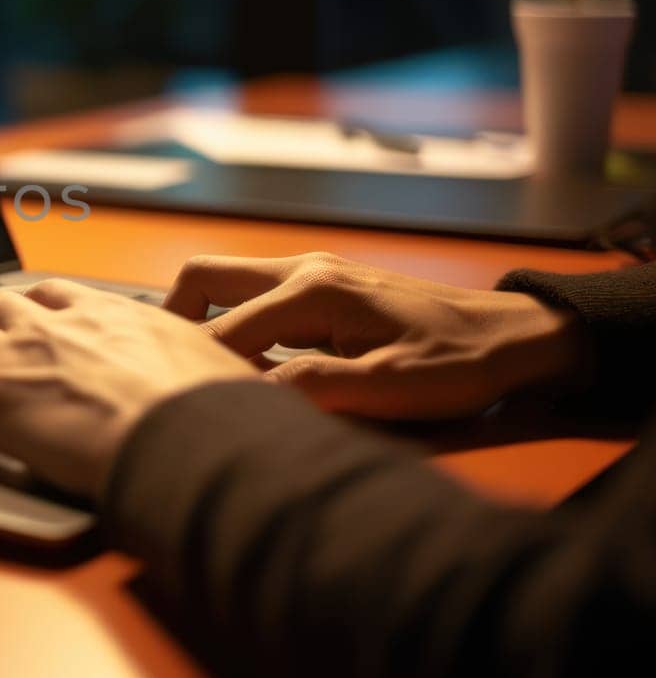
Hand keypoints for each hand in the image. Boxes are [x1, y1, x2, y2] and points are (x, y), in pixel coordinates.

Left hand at [0, 281, 256, 500]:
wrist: (186, 440)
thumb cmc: (214, 415)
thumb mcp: (217, 372)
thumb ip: (203, 369)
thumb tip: (241, 384)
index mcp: (112, 314)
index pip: (58, 293)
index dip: (41, 311)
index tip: (39, 330)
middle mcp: (59, 324)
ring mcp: (19, 356)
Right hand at [163, 252, 587, 419]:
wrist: (513, 336)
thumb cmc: (457, 366)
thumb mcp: (389, 388)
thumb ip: (313, 388)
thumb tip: (244, 397)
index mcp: (312, 292)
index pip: (224, 331)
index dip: (196, 370)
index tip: (174, 407)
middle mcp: (303, 270)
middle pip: (204, 277)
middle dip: (172, 321)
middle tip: (164, 372)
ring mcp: (313, 272)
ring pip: (226, 281)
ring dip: (203, 321)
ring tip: (198, 375)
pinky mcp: (324, 286)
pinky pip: (255, 295)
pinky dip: (233, 323)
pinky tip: (245, 367)